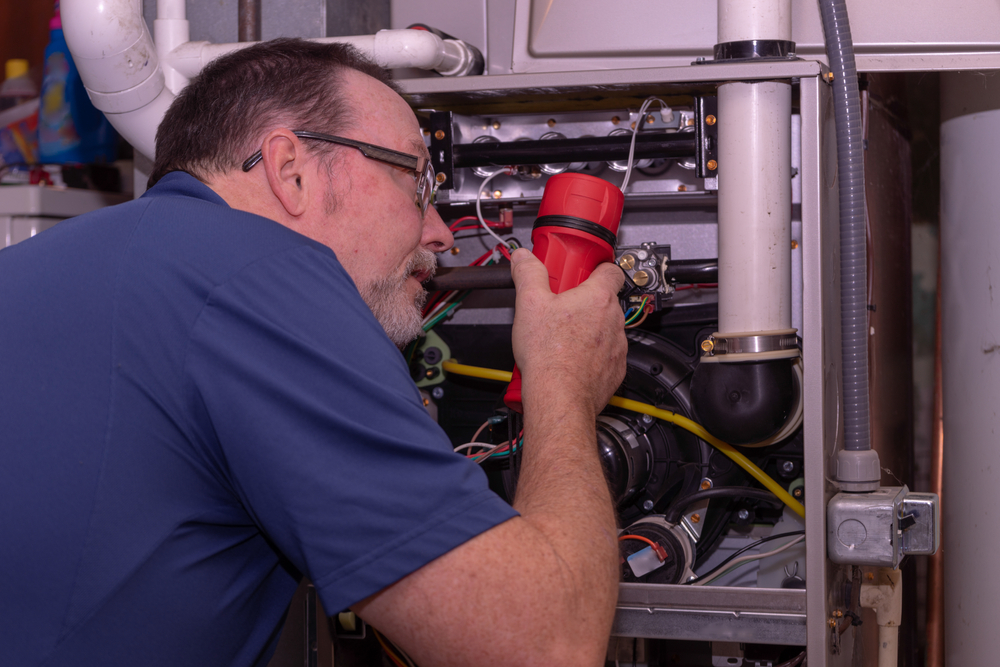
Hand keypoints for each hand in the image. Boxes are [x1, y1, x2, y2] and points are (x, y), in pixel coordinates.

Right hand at [509, 248, 627, 414]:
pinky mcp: (614, 370)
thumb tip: (524, 258)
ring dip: (588, 330)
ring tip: (560, 337)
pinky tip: (568, 359)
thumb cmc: (548, 355)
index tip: (581, 272)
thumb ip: (528, 274)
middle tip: (559, 308)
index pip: (611, 270)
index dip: (596, 268)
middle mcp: (614, 321)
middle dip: (583, 302)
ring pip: (605, 330)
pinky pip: (605, 356)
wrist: (559, 397)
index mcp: (598, 298)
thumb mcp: (529, 304)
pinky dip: (590, 355)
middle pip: (604, 301)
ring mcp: (617, 347)